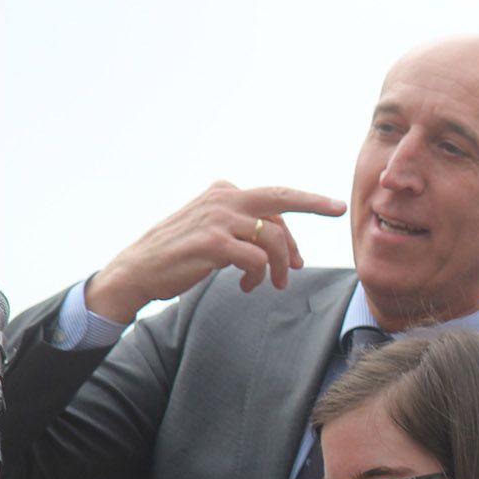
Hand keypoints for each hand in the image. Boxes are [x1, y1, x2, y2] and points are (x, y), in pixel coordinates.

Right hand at [86, 181, 346, 321]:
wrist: (138, 271)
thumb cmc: (180, 255)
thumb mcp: (214, 230)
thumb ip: (245, 227)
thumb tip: (286, 244)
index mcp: (224, 191)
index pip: (275, 199)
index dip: (303, 210)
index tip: (332, 207)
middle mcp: (223, 198)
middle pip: (281, 198)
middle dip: (315, 202)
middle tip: (340, 210)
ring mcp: (218, 218)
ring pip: (274, 239)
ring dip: (281, 266)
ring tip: (275, 283)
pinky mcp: (213, 243)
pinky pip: (257, 259)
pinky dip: (260, 275)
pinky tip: (248, 286)